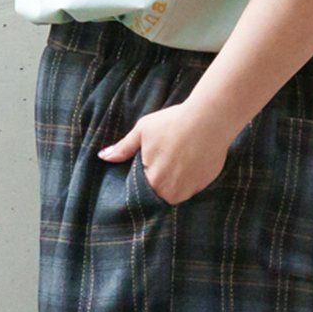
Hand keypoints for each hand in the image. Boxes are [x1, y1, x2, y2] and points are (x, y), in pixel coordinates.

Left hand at [97, 101, 237, 204]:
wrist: (209, 119)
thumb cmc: (173, 123)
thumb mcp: (143, 131)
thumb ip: (123, 148)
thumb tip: (103, 157)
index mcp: (153, 181)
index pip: (142, 188)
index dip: (144, 175)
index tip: (149, 162)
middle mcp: (172, 192)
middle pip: (160, 192)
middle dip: (160, 180)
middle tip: (166, 157)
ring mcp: (191, 190)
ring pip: (177, 191)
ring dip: (176, 181)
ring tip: (179, 159)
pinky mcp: (206, 184)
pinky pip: (193, 187)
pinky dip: (191, 177)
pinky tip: (192, 160)